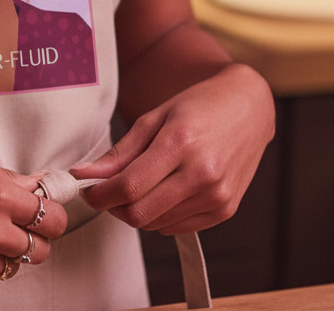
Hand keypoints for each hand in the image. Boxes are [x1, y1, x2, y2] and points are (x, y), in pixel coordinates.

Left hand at [70, 62, 273, 234]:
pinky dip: (160, 216)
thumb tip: (85, 173)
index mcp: (180, 143)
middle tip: (106, 191)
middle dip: (113, 207)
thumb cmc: (199, 106)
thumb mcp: (154, 118)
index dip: (100, 195)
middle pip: (140, 213)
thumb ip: (120, 152)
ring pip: (157, 224)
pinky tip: (161, 192)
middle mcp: (201, 174)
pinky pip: (178, 227)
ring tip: (136, 186)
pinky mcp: (225, 210)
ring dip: (136, 211)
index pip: (129, 186)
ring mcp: (216, 195)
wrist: (248, 108)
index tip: (87, 190)